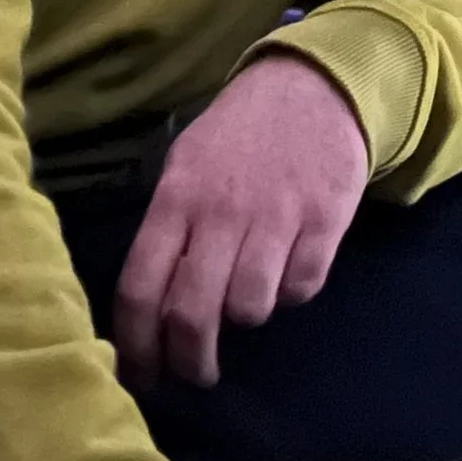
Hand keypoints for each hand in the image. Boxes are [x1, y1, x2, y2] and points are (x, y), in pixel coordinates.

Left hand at [114, 55, 369, 387]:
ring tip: (246, 306)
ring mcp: (277, 216)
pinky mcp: (326, 220)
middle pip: (192, 313)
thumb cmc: (239, 134)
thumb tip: (148, 306)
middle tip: (195, 374)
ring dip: (245, 318)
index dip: (135, 345)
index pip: (140, 287)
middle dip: (189, 360)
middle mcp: (222, 211)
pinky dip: (293, 293)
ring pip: (250, 308)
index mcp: (177, 198)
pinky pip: (302, 287)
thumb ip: (169, 228)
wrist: (315, 85)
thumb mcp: (187, 165)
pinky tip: (287, 273)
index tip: (140, 375)